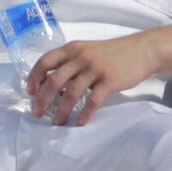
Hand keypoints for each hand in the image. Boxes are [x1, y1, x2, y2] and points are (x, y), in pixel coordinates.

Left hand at [26, 36, 160, 125]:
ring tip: (56, 122)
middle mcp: (81, 56)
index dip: (34, 77)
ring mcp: (95, 68)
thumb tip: (51, 85)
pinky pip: (93, 100)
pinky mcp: (109, 80)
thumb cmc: (112, 53)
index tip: (30, 92)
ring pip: (71, 93)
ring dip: (61, 110)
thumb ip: (70, 63)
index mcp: (73, 48)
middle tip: (36, 112)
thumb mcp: (87, 50)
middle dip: (42, 99)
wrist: (141, 50)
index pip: (45, 61)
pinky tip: (80, 122)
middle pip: (54, 80)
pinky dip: (85, 113)